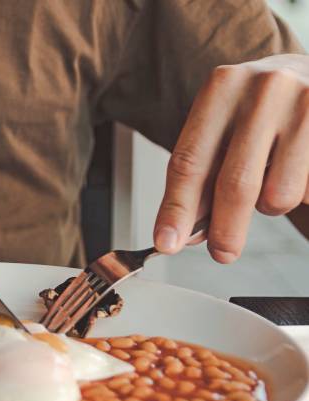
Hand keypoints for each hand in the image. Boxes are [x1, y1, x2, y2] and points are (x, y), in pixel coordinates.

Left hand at [154, 54, 308, 262]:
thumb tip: (183, 231)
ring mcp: (307, 103)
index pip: (190, 162)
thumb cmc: (260, 110)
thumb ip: (202, 176)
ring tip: (272, 185)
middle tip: (221, 252)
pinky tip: (298, 170)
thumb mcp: (223, 130)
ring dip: (270, 206)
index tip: (167, 242)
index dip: (176, 209)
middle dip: (225, 230)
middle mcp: (265, 89)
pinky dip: (299, 195)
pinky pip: (308, 191)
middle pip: (235, 183)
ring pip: (279, 194)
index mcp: (222, 87)